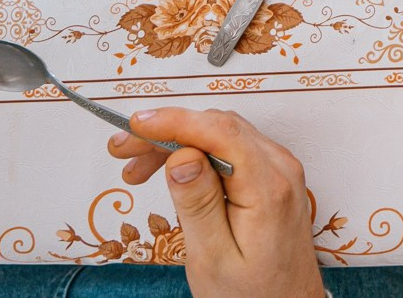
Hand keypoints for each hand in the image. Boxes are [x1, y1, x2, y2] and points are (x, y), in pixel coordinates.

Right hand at [107, 107, 325, 297]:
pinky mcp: (272, 176)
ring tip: (135, 169)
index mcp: (269, 187)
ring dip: (177, 142)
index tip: (135, 125)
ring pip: (222, 135)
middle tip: (122, 151)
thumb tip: (182, 156)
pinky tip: (167, 170)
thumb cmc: (251, 294)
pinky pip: (231, 150)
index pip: (220, 133)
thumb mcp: (213, 258)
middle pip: (218, 129)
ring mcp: (279, 169)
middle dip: (166, 132)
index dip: (175, 121)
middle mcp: (281, 168)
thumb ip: (198, 204)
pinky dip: (197, 153)